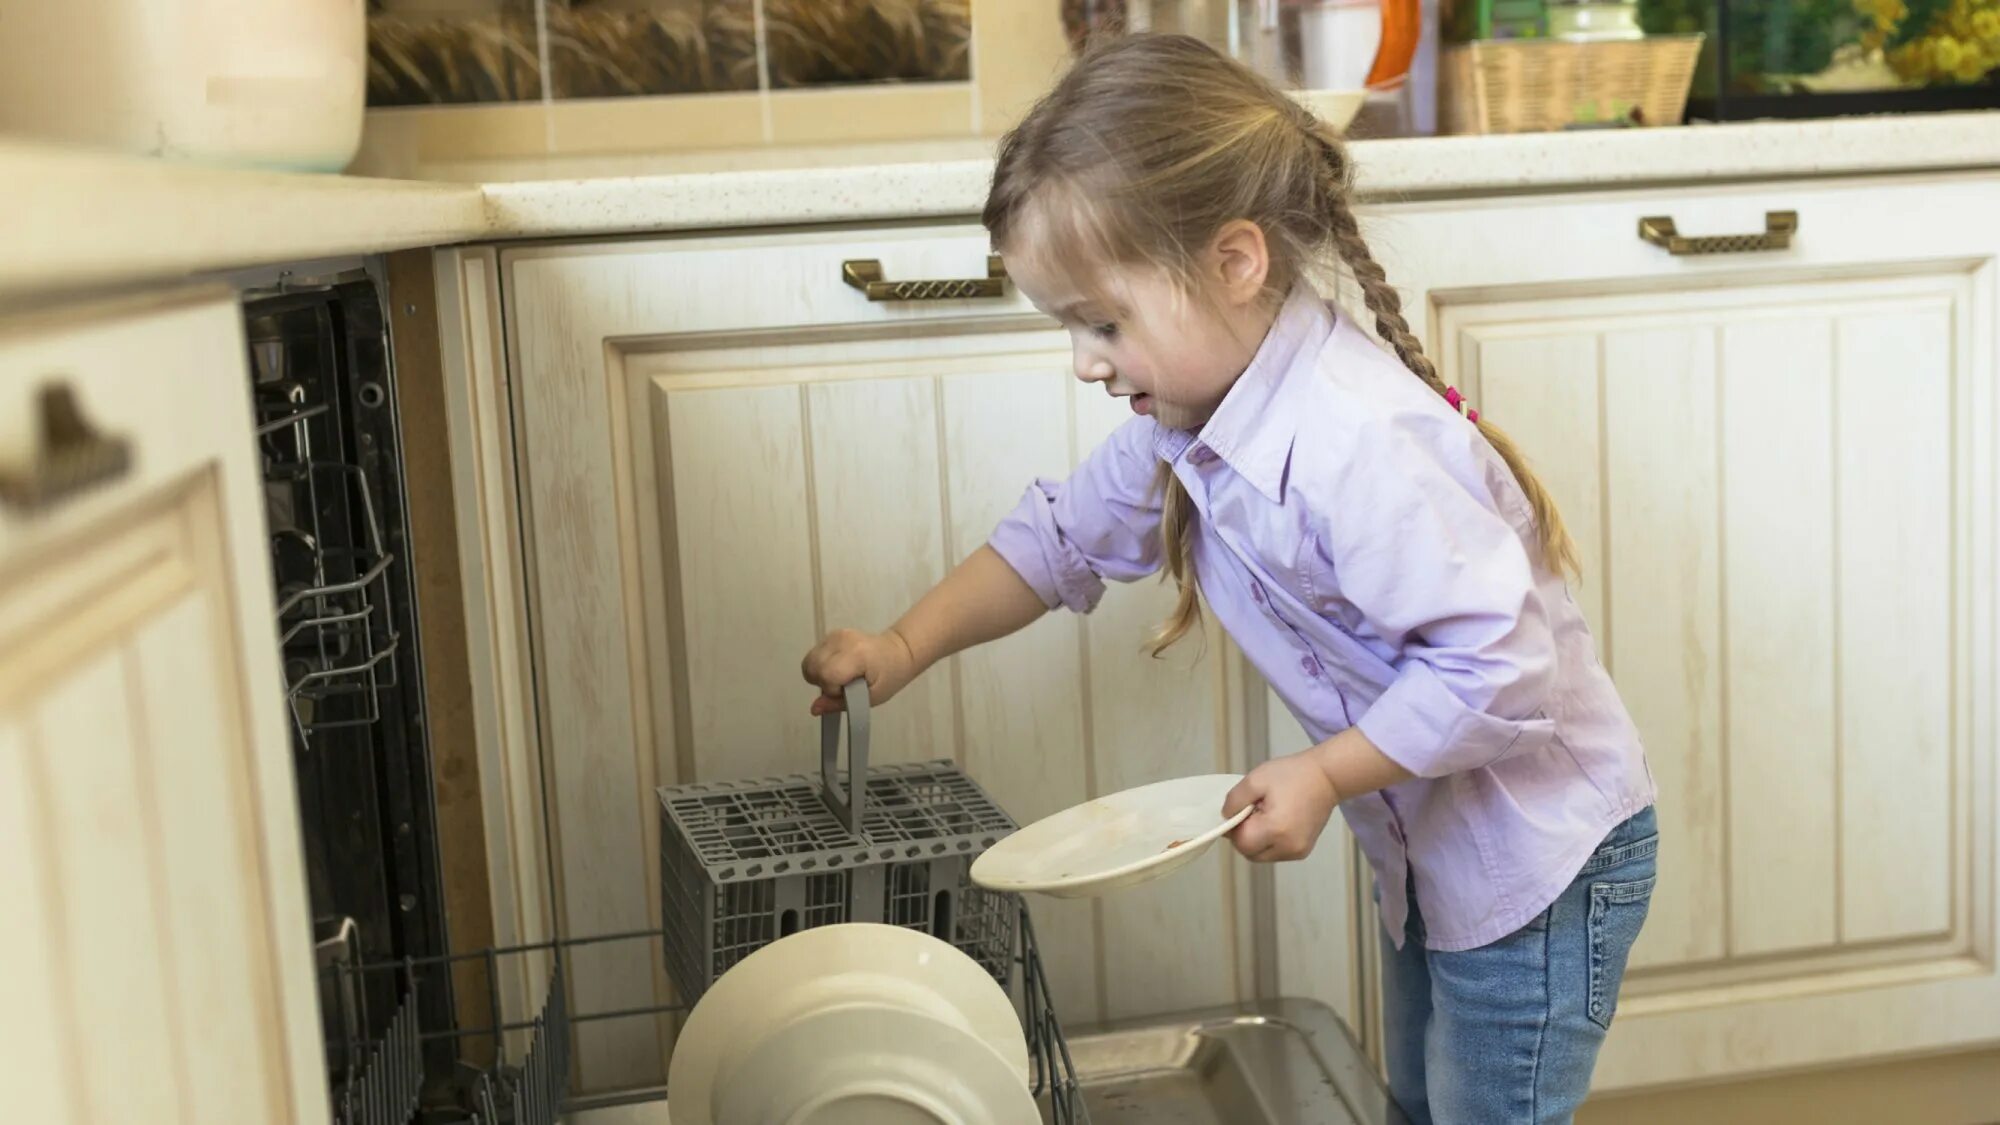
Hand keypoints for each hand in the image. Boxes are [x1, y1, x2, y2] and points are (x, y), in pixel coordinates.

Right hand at [801, 628, 920, 715]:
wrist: (899, 651)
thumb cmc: (890, 676)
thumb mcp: (871, 697)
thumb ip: (839, 704)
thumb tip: (814, 709)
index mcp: (857, 654)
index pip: (827, 674)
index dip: (832, 689)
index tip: (847, 691)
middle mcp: (842, 639)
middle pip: (812, 666)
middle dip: (822, 682)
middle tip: (843, 686)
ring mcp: (835, 634)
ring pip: (809, 661)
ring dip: (820, 674)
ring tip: (841, 677)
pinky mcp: (831, 634)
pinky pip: (814, 655)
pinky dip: (821, 666)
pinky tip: (839, 668)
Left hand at [1223, 749, 1340, 862]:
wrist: (1327, 777)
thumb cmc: (1292, 775)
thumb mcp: (1255, 780)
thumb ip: (1234, 801)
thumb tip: (1225, 818)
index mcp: (1275, 830)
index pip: (1241, 843)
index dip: (1234, 828)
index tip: (1240, 811)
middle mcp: (1288, 847)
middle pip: (1250, 854)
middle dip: (1244, 836)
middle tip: (1252, 813)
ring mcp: (1297, 852)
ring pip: (1262, 856)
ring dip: (1257, 841)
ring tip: (1265, 816)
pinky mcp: (1303, 851)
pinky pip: (1276, 853)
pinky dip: (1270, 842)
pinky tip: (1276, 823)